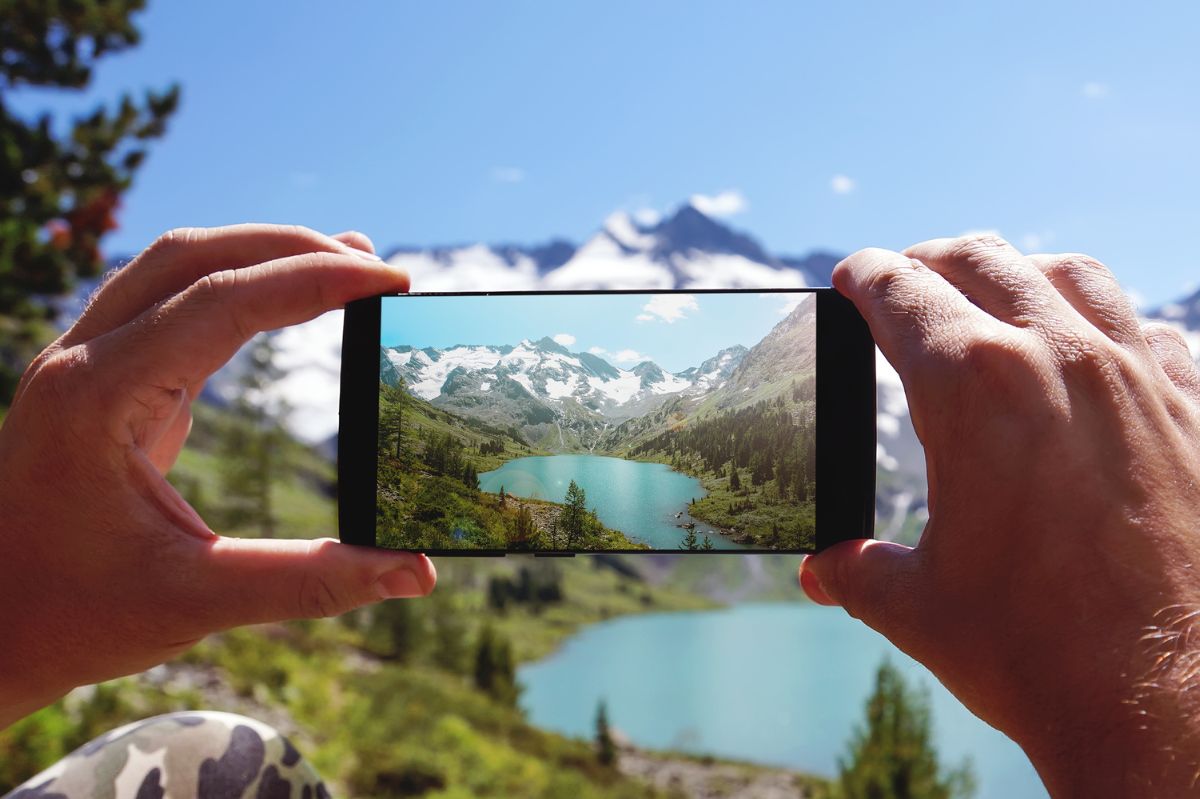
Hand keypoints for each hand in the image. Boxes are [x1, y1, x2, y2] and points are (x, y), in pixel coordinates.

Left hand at [0, 225, 436, 727]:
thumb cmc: (76, 615)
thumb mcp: (197, 602)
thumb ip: (310, 581)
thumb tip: (417, 573)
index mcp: (96, 399)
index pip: (220, 303)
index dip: (313, 281)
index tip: (389, 280)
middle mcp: (80, 362)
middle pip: (193, 256)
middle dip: (290, 248)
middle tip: (375, 263)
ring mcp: (82, 364)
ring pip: (174, 266)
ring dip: (259, 255)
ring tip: (341, 261)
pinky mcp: (98, 380)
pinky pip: (167, 302)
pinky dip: (233, 287)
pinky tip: (281, 300)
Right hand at [800, 236, 1199, 795]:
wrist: (1170, 707)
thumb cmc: (1035, 654)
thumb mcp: (914, 607)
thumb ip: (855, 570)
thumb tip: (821, 569)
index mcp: (973, 387)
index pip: (899, 291)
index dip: (863, 278)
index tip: (849, 279)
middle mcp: (1060, 358)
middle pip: (980, 258)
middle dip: (927, 261)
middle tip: (902, 283)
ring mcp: (1138, 378)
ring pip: (1072, 273)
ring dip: (1018, 272)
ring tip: (994, 296)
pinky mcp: (1194, 413)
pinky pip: (1151, 329)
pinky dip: (1107, 323)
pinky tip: (1093, 355)